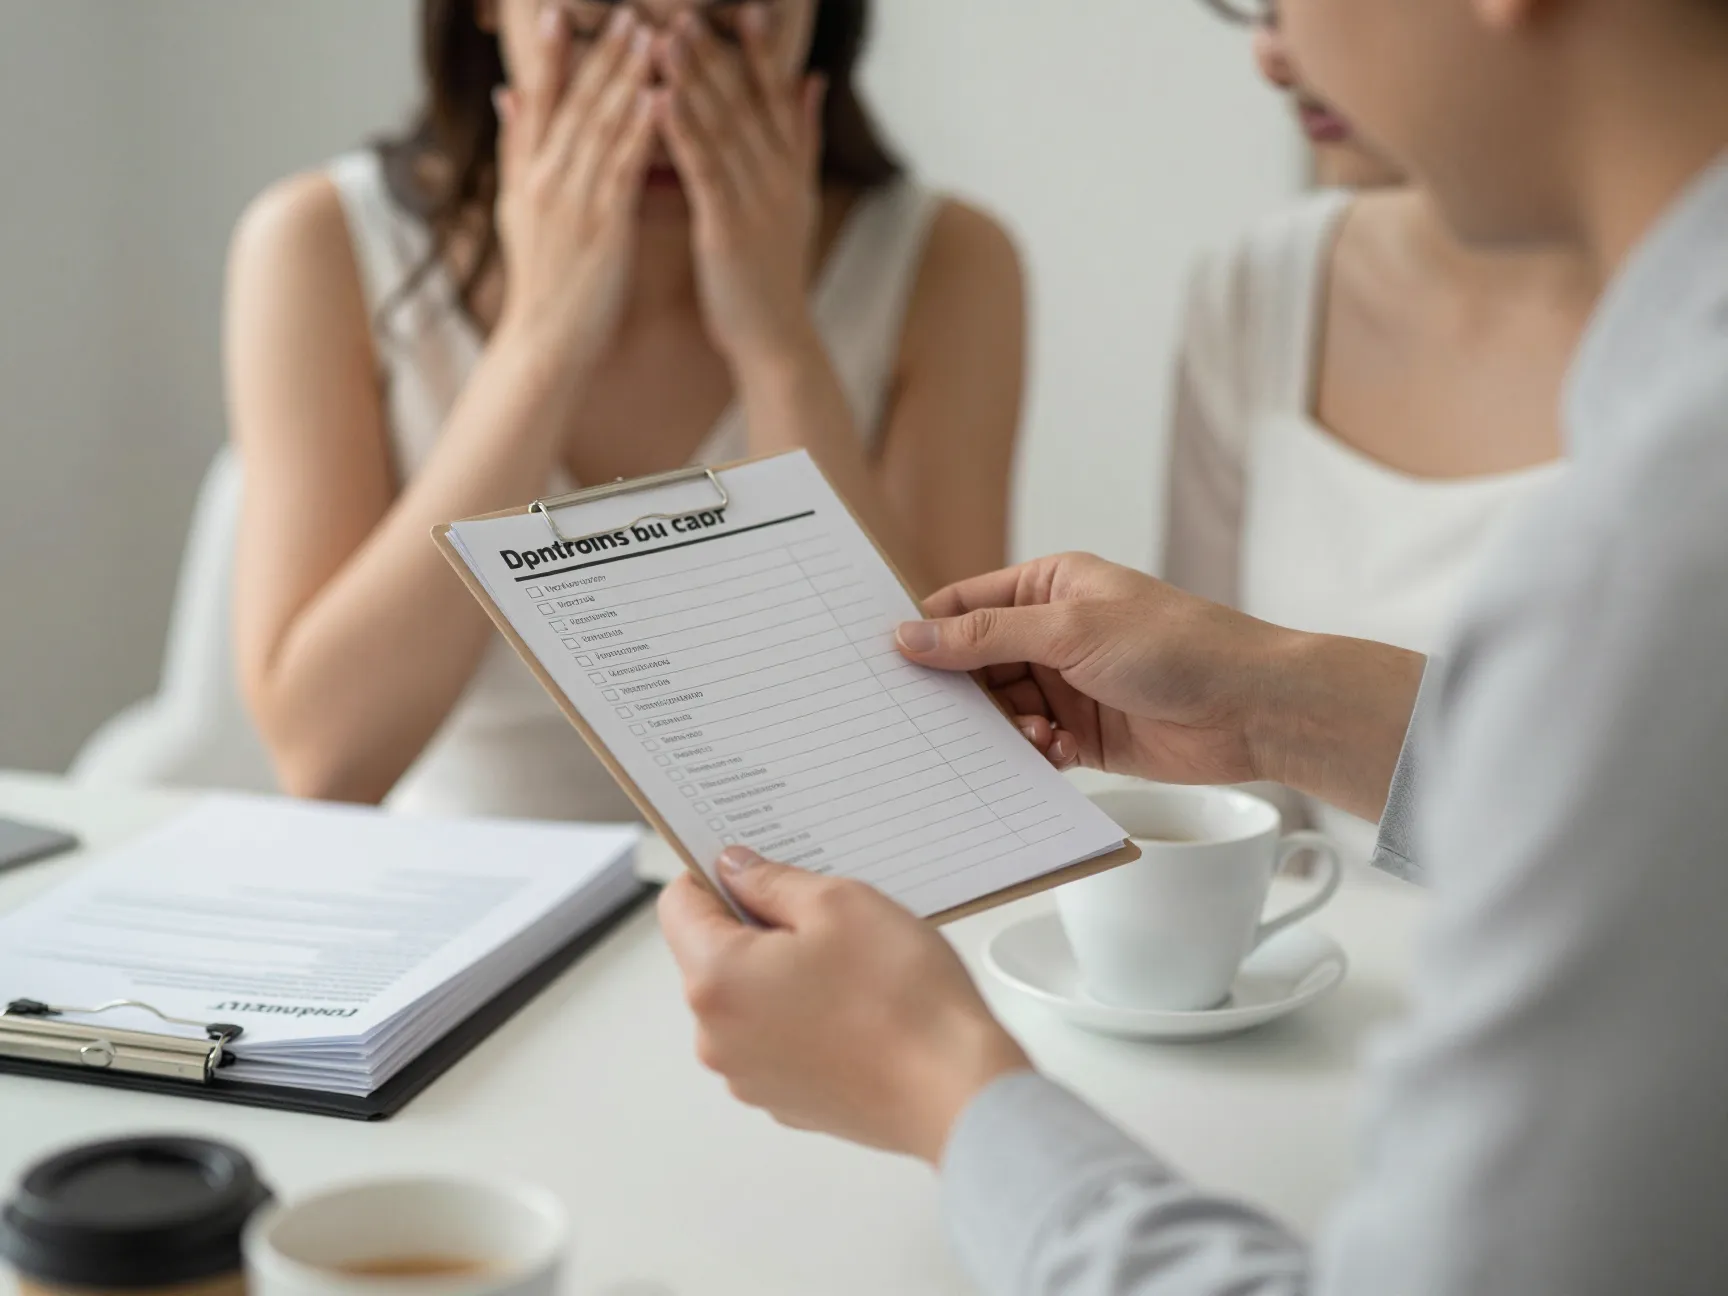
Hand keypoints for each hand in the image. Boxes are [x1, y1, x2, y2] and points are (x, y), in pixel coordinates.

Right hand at [493, 7, 657, 368]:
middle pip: (574, 103)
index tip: (559, 10)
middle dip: (602, 53)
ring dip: (626, 78)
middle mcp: (546, 179)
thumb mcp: (516, 210)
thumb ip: (516, 149)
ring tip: (649, 35)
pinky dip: (639, 132)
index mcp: (528, 172)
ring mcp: (572, 202)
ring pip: (600, 128)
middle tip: (628, 11)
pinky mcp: (603, 228)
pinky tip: (658, 100)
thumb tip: (505, 94)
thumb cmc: (543, 280)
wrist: (546, 342)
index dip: (548, 53)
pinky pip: (623, 170)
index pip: (538, 99)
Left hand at [655, 5, 824, 367]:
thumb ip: (804, 139)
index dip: (762, 53)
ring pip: (721, 129)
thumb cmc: (774, 275)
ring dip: (692, 80)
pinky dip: (680, 132)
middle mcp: (778, 178)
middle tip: (684, 10)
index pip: (776, 98)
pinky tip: (658, 98)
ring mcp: (755, 202)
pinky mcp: (727, 228)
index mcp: (790, 169)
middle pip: (745, 104)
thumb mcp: (798, 201)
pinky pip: (702, 170)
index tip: (747, 10)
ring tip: (664, 36)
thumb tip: (814, 80)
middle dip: (714, 54)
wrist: (776, 340)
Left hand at [658, 849, 1030, 1164]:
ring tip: (851, 969)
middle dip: (758, 927)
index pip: (679, 906)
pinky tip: (856, 1008)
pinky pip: (776, 1038)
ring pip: (748, 998)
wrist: (956, 1090)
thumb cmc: (902, 1000)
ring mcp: (749, 1076)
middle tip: (825, 919)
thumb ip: (771, 879)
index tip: (752, 867)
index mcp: (716, 980)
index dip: (714, 875)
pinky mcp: (784, 1100)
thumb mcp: (839, 902)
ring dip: (783, 973)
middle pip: (713, 955)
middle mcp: (716, 1037)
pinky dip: (803, 1016)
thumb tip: (736, 869)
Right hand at [896, 553, 1425, 821]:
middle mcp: (1052, 634)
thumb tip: (910, 637)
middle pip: (974, 665)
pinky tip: (1055, 754)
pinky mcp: (1082, 736)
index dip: (924, 634)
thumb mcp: (1070, 630)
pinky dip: (1032, 755)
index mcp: (1048, 586)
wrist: (1252, 709)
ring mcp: (1066, 686)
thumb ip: (985, 637)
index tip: (886, 664)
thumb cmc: (1177, 647)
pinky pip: (1031, 747)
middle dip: (960, 693)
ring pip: (1000, 711)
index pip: (963, 606)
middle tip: (932, 720)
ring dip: (1003, 729)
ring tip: (1031, 734)